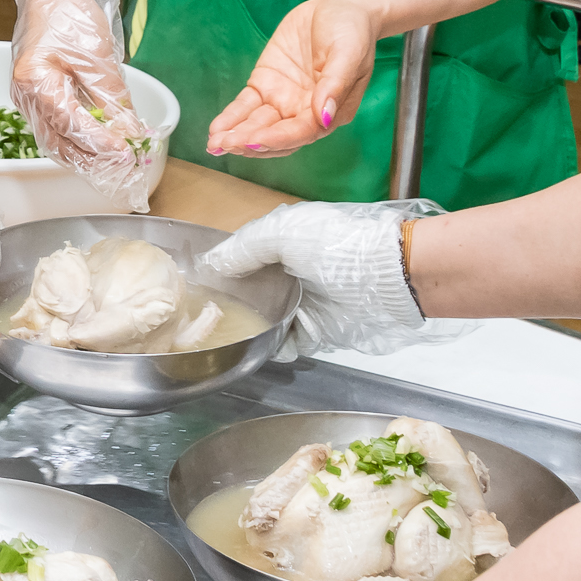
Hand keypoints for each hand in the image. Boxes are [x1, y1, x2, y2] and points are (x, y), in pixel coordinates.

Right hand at [6, 0, 158, 197]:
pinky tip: (101, 142)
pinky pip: (57, 126)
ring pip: (58, 139)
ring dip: (88, 153)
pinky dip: (79, 138)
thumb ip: (111, 97)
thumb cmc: (68, 10)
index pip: (73, 126)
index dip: (103, 145)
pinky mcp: (37, 92)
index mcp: (35, 82)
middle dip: (95, 158)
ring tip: (119, 160)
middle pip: (61, 141)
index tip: (129, 153)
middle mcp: (25, 94)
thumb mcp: (97, 55)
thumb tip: (130, 131)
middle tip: (128, 165)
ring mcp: (27, 95)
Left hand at [204, 0, 381, 158]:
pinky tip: (216, 128)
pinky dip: (232, 117)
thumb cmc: (353, 31)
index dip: (276, 139)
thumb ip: (336, 84)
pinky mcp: (267, 83)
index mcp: (330, 111)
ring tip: (214, 143)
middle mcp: (305, 111)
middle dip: (249, 142)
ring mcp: (284, 99)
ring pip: (257, 124)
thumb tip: (324, 116)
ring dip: (236, 135)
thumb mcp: (349, 53)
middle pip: (275, 134)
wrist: (342, 7)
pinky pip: (246, 105)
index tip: (253, 141)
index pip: (301, 132)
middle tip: (224, 145)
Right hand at [204, 199, 460, 356]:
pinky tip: (254, 348)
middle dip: (228, 303)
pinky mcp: (315, 332)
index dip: (218, 268)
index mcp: (280, 242)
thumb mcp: (281, 232)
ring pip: (263, 320)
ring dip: (247, 328)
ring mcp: (301, 305)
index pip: (240, 256)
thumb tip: (211, 264)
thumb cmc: (334, 245)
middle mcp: (288, 273)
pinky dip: (271, 347)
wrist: (387, 279)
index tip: (193, 283)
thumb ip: (243, 248)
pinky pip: (284, 343)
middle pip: (248, 291)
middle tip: (200, 315)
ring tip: (220, 335)